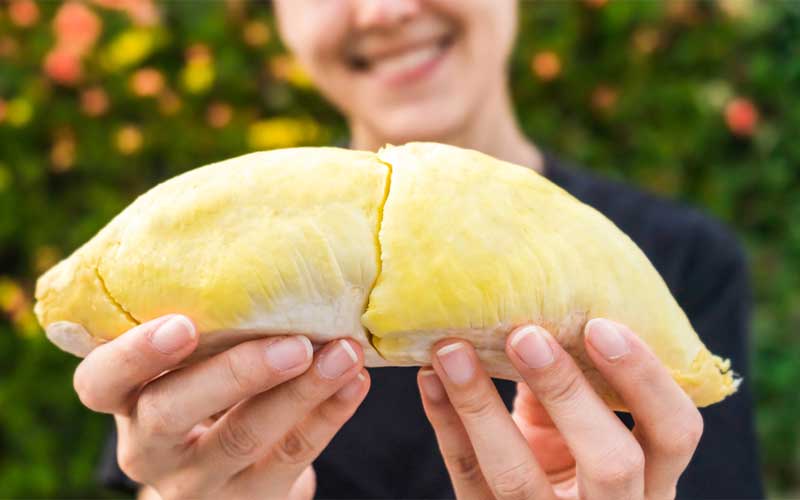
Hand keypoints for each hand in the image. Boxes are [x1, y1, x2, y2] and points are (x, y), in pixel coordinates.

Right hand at [73, 315, 368, 499]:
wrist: (227, 474)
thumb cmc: (203, 388)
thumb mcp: (184, 364)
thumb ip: (203, 322)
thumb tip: (263, 237)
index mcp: (124, 399)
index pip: (100, 382)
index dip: (135, 355)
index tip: (183, 324)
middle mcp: (149, 446)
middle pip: (172, 413)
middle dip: (236, 373)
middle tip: (294, 342)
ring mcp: (199, 479)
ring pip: (243, 437)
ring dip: (300, 392)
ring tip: (345, 353)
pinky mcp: (251, 497)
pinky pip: (292, 456)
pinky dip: (328, 414)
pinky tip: (355, 382)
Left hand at [418, 319, 702, 499]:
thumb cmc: (567, 461)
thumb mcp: (586, 434)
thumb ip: (579, 388)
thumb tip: (543, 305)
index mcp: (652, 479)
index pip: (675, 433)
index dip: (645, 380)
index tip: (600, 324)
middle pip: (611, 463)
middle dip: (567, 392)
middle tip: (525, 335)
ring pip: (518, 476)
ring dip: (480, 405)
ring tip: (451, 349)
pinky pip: (466, 479)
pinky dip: (446, 424)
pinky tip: (429, 379)